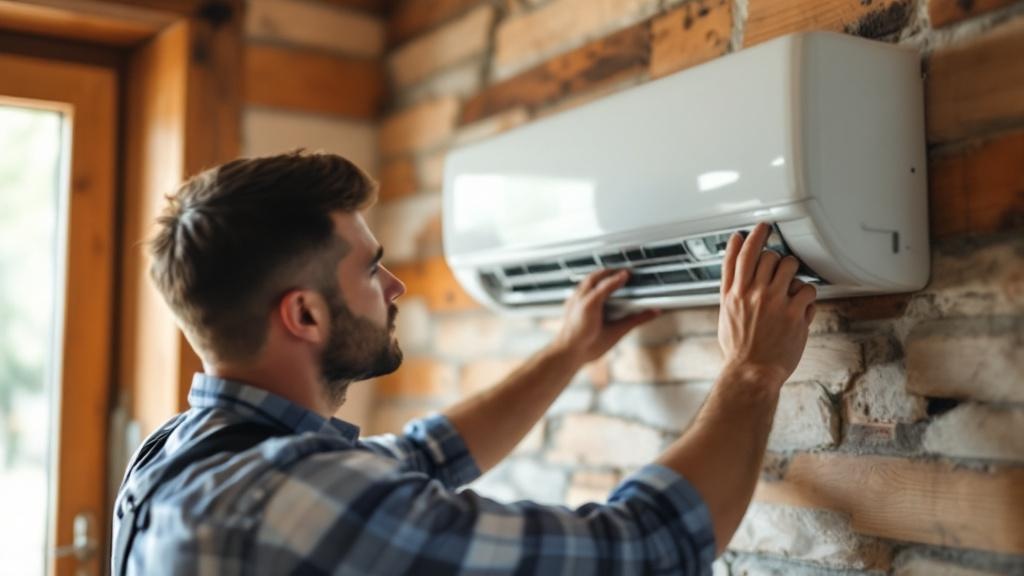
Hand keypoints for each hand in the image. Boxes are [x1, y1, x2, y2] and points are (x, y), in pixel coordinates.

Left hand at [552, 269, 658, 364]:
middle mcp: (581, 298)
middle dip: (608, 272)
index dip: (620, 277)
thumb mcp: (616, 332)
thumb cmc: (589, 344)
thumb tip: (654, 312)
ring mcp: (572, 300)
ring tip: (608, 276)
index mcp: (592, 302)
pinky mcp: (568, 305)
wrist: (567, 353)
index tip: (629, 273)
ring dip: (597, 276)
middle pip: (595, 277)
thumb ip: (636, 319)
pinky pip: (578, 289)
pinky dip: (587, 285)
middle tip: (621, 272)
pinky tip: (592, 289)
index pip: (609, 283)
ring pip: (585, 281)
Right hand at [718, 223, 816, 390]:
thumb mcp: (725, 315)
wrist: (751, 373)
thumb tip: (733, 272)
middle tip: (778, 266)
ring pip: (789, 265)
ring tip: (792, 283)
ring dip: (793, 271)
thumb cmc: (738, 349)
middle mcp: (752, 294)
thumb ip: (730, 291)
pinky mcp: (794, 313)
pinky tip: (802, 305)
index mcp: (733, 294)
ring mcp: (774, 302)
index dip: (751, 237)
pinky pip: (807, 289)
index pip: (740, 256)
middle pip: (767, 255)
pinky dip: (807, 295)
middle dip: (775, 257)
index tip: (758, 228)